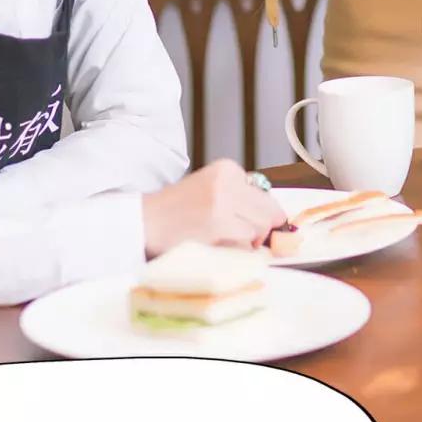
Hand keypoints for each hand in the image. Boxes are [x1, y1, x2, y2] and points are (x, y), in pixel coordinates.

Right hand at [142, 159, 286, 255]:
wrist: (143, 221)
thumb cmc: (174, 211)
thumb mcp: (209, 189)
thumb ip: (239, 197)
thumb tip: (278, 219)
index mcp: (227, 168)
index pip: (266, 196)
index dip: (260, 216)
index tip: (244, 224)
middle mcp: (228, 180)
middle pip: (270, 213)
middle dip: (259, 231)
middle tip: (238, 238)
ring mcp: (223, 202)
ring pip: (259, 230)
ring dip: (245, 243)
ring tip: (219, 240)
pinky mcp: (218, 224)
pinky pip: (245, 245)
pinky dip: (235, 252)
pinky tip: (213, 246)